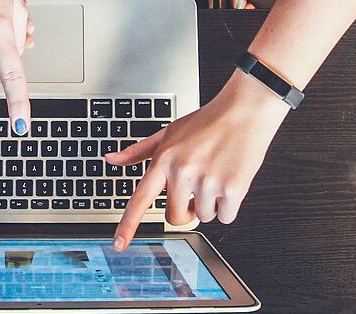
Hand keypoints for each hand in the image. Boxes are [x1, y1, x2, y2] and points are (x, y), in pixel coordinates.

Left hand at [108, 71, 290, 249]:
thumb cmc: (207, 122)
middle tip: (195, 190)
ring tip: (215, 175)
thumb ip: (139, 151)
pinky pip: (225, 217)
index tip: (119, 244)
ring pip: (203, 217)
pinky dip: (229, 206)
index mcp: (164, 160)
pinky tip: (230, 180)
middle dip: (185, 210)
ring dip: (210, 204)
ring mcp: (207, 182)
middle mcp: (183, 172)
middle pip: (175, 217)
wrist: (244, 111)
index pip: (140, 199)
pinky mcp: (232, 189)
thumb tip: (111, 159)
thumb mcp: (168, 132)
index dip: (128, 225)